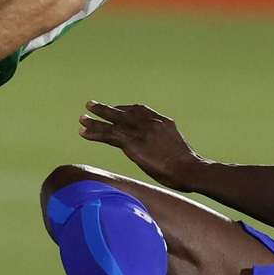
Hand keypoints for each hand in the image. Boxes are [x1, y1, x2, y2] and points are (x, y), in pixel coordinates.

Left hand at [78, 102, 203, 189]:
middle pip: (124, 112)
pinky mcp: (133, 143)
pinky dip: (95, 133)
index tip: (116, 110)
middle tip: (91, 104)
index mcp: (164, 122)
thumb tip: (161, 156)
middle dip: (107, 109)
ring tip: (82, 117)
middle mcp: (152, 122)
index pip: (140, 111)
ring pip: (113, 123)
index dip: (125, 109)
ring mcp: (142, 131)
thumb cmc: (188, 168)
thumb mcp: (176, 150)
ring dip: (95, 120)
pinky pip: (109, 136)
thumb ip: (164, 147)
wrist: (191, 170)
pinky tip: (83, 132)